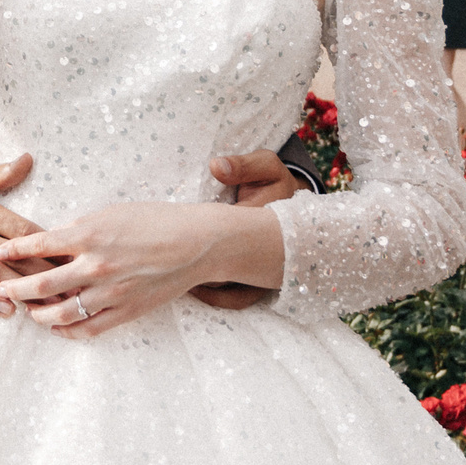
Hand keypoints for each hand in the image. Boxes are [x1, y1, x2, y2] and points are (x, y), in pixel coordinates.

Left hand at [0, 201, 282, 338]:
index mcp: (90, 234)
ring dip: (39, 315)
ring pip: (62, 313)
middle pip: (43, 285)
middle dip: (17, 289)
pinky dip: (68, 331)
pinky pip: (89, 328)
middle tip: (2, 290)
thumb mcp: (111, 212)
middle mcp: (96, 265)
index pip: (39, 244)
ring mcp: (110, 292)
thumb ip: (79, 228)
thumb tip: (51, 240)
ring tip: (28, 312)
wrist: (194, 243)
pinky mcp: (126, 311)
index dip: (15, 250)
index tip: (0, 253)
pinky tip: (57, 328)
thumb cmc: (154, 220)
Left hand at [188, 150, 301, 310]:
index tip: (183, 231)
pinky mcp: (262, 284)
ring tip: (179, 274)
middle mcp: (268, 256)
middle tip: (171, 259)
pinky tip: (193, 287)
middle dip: (198, 266)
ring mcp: (265, 274)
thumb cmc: (274, 183)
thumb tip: (216, 167)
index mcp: (266, 225)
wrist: (294, 204)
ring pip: (232, 291)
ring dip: (205, 285)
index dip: (203, 239)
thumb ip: (243, 166)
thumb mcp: (265, 167)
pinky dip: (216, 297)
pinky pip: (238, 299)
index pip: (229, 237)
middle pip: (226, 271)